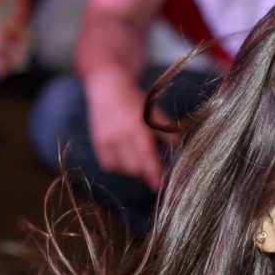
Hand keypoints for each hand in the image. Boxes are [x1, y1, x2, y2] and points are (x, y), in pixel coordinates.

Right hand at [85, 72, 162, 189]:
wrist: (107, 87)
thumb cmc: (135, 101)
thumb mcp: (154, 113)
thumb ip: (166, 132)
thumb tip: (177, 149)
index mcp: (137, 126)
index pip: (146, 157)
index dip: (153, 174)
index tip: (158, 186)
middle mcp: (120, 135)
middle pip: (134, 167)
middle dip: (144, 172)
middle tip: (151, 168)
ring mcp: (107, 139)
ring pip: (122, 168)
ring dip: (132, 169)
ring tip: (137, 158)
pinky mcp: (97, 143)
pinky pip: (109, 165)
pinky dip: (118, 165)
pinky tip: (124, 155)